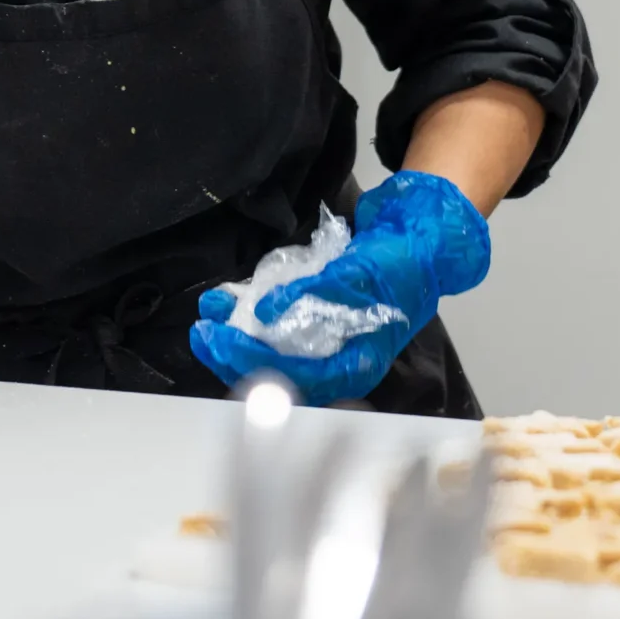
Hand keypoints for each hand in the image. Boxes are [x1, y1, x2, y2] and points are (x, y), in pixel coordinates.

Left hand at [187, 171, 489, 404]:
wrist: (418, 244)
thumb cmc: (398, 266)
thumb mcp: (358, 276)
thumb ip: (314, 294)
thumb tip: (266, 310)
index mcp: (355, 364)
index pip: (294, 375)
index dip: (251, 360)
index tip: (219, 338)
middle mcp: (337, 361)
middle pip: (276, 371)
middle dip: (234, 353)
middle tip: (201, 332)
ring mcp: (325, 343)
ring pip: (271, 350)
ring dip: (236, 333)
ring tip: (208, 309)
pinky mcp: (316, 322)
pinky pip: (275, 327)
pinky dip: (250, 315)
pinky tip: (227, 298)